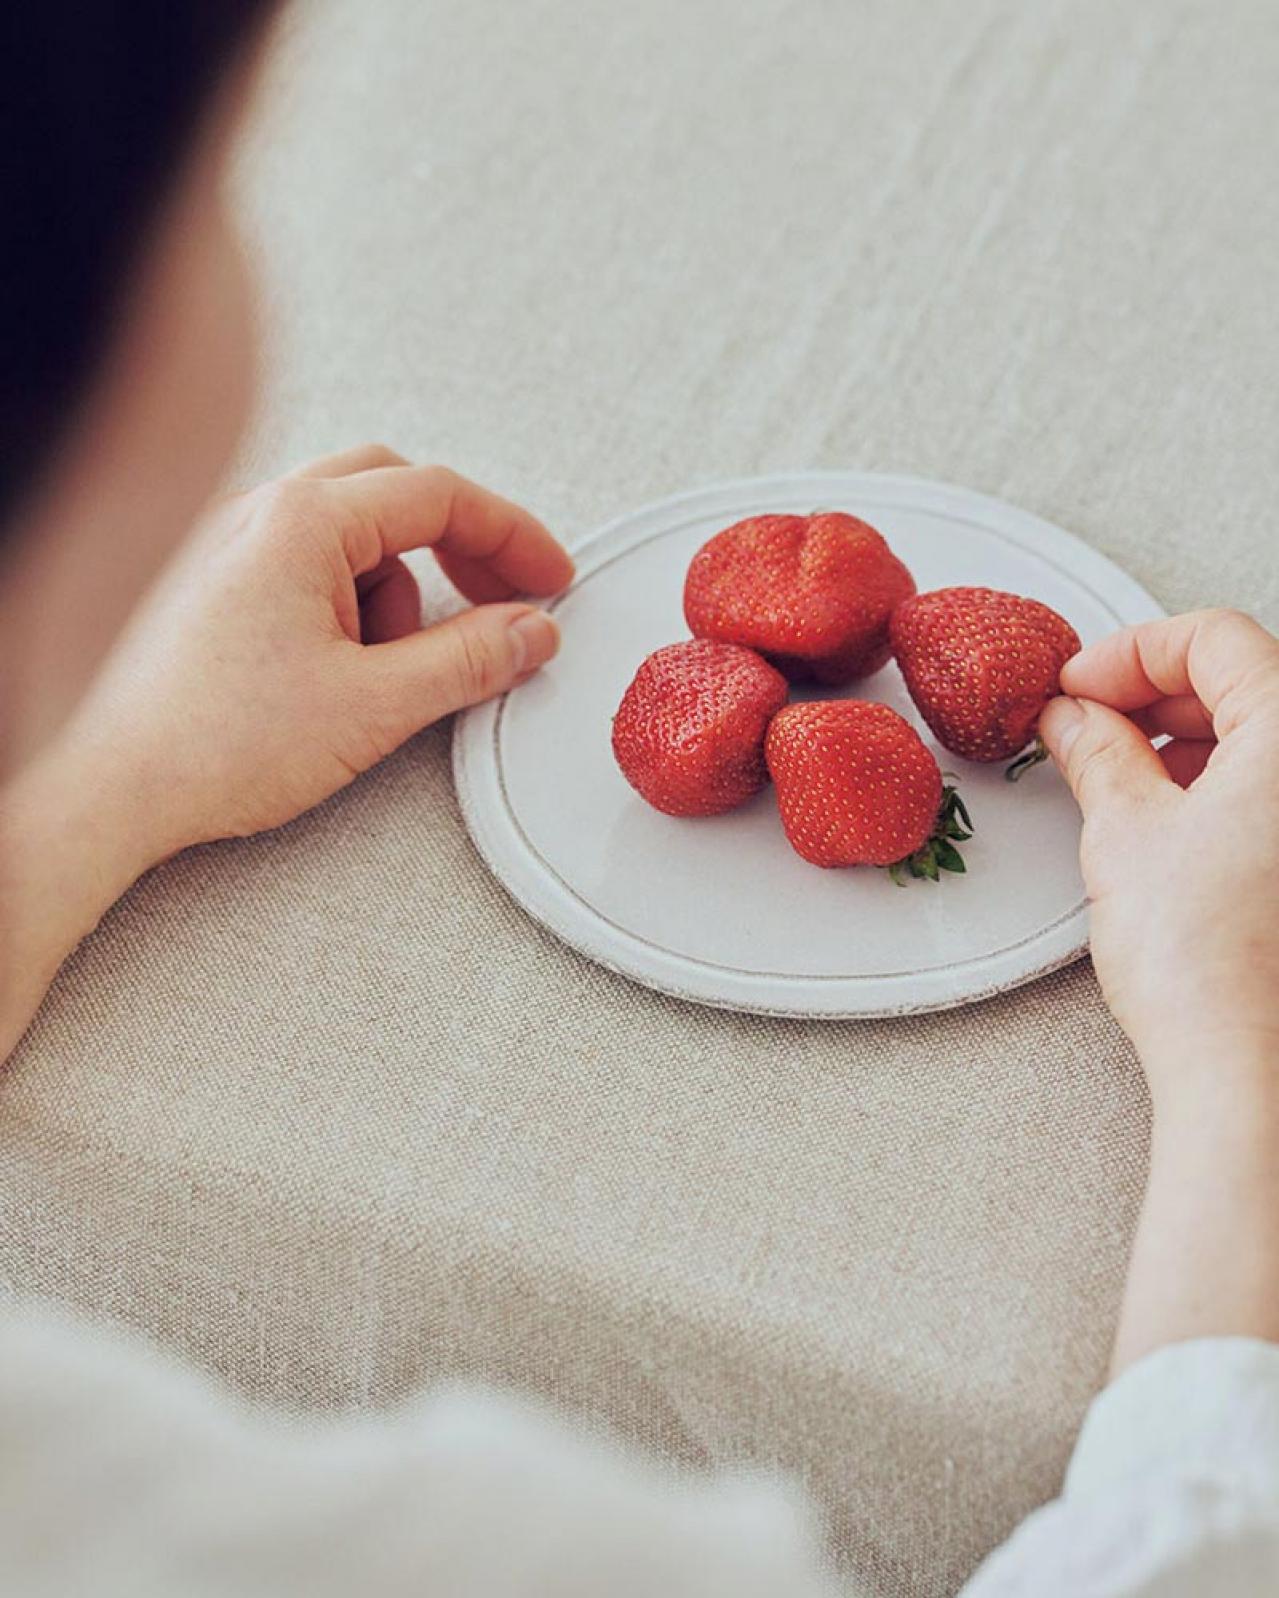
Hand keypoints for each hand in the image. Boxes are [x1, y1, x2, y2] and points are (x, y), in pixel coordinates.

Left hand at [55, 445, 573, 875]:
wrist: (103, 787)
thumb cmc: (206, 742)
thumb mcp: (372, 705)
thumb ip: (469, 660)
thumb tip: (529, 632)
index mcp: (302, 521)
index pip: (440, 496)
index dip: (514, 538)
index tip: (550, 579)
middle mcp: (258, 512)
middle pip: (395, 494)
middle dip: (458, 551)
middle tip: (499, 606)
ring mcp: (227, 543)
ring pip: (349, 535)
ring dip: (395, 591)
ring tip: (386, 672)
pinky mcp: (211, 582)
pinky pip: (303, 566)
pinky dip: (345, 604)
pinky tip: (339, 670)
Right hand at [1040, 608, 1278, 1090]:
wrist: (1251, 1074)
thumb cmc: (1210, 967)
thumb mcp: (1125, 831)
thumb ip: (1096, 751)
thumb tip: (1075, 718)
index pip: (1215, 639)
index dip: (1131, 652)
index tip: (1078, 685)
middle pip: (1245, 681)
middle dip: (1155, 694)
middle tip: (1087, 724)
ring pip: (1262, 735)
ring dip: (1186, 740)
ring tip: (1119, 777)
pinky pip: (1276, 790)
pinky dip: (1221, 784)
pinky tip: (1169, 818)